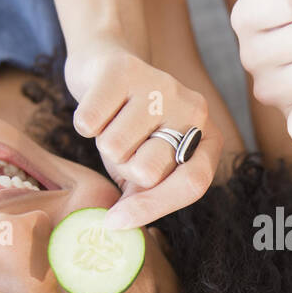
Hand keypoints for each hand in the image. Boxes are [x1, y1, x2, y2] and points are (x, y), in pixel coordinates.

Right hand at [65, 40, 221, 228]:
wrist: (105, 66)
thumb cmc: (128, 125)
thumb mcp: (144, 165)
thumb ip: (144, 195)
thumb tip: (121, 226)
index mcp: (207, 138)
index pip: (192, 184)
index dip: (155, 208)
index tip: (117, 221)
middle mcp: (194, 108)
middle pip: (147, 171)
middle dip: (123, 167)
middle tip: (123, 146)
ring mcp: (163, 86)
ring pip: (114, 148)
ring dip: (102, 142)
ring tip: (112, 122)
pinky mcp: (125, 70)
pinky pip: (89, 123)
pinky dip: (84, 122)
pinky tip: (98, 106)